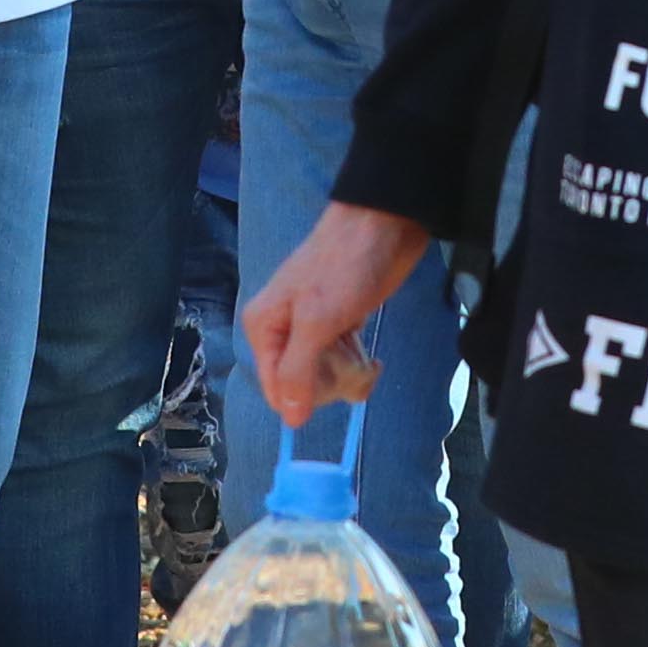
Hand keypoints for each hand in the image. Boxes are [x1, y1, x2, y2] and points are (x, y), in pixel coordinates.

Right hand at [241, 201, 433, 423]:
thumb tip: (289, 420)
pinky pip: (343, 366)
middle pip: (302, 388)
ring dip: (351, 375)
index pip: (276, 391)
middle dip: (333, 383)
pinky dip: (359, 366)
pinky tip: (372, 357)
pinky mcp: (340, 329)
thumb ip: (298, 371)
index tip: (334, 382)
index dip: (306, 396)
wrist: (384, 226)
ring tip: (368, 357)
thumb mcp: (316, 321)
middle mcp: (283, 333)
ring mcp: (313, 332)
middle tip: (354, 360)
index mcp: (263, 328)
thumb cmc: (344, 267)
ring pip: (326, 379)